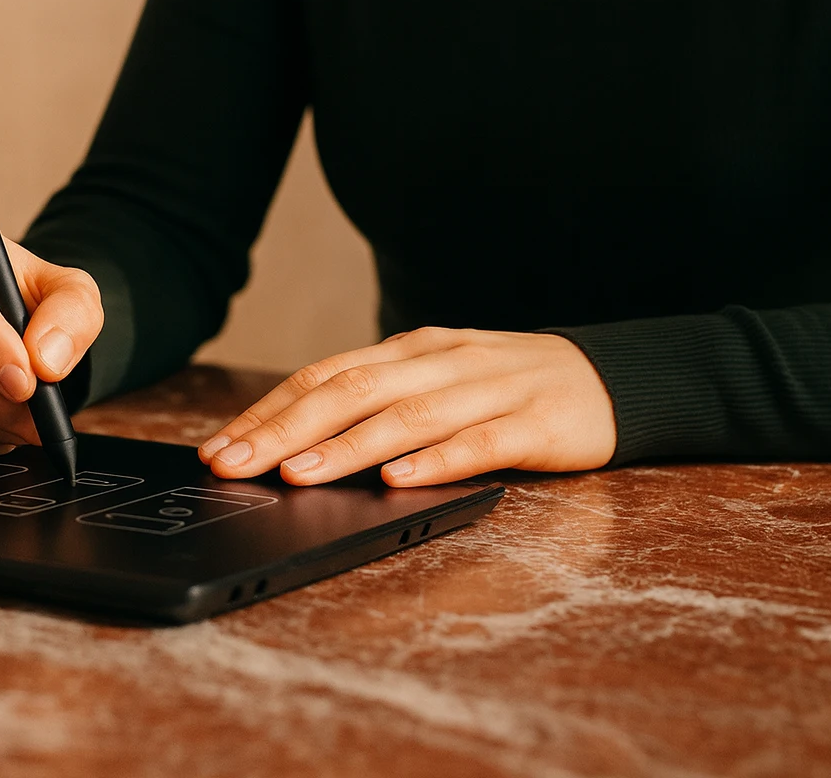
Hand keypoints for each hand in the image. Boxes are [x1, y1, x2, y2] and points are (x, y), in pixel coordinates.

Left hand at [197, 328, 616, 486]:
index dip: (268, 411)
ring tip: (298, 474)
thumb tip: (293, 443)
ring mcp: (489, 389)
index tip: (221, 446)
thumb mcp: (434, 383)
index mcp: (409, 351)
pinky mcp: (536, 423)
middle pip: (352, 391)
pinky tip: (399, 479)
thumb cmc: (504, 389)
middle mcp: (440, 362)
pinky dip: (436, 460)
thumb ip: (377, 403)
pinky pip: (480, 443)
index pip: (324, 375)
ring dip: (346, 446)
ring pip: (407, 415)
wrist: (609, 379)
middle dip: (286, 429)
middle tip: (236, 464)